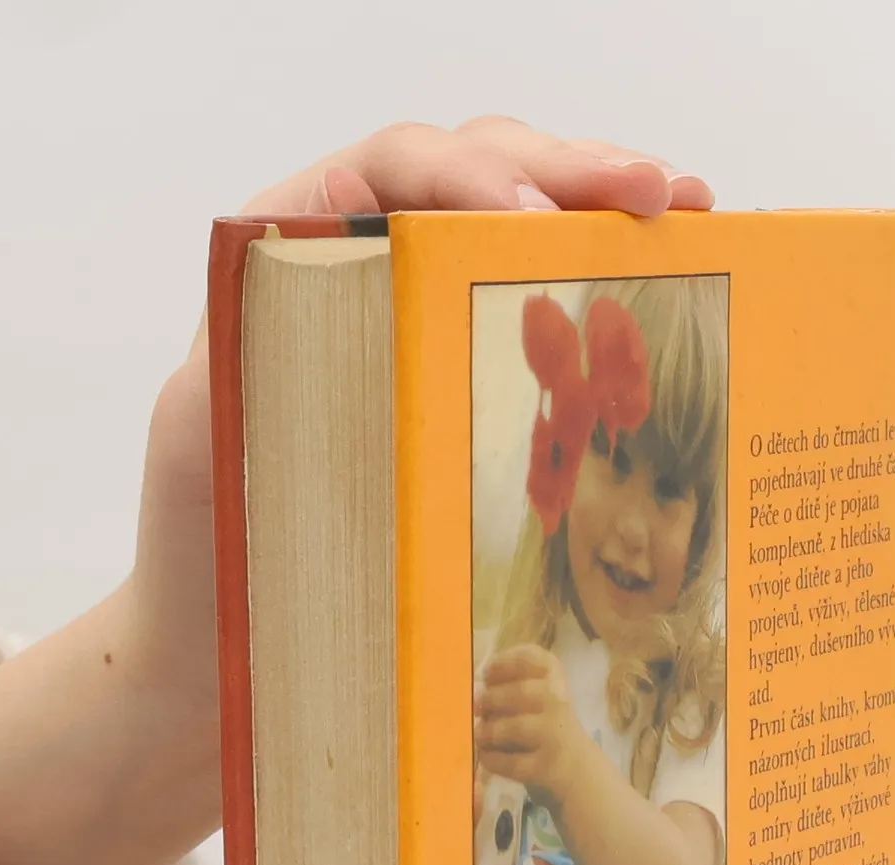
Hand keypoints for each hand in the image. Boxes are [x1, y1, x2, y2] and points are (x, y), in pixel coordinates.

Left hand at [0, 120, 712, 864]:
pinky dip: (600, 305)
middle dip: (573, 172)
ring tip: (692, 217)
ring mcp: (418, 338)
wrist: (216, 666)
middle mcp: (359, 279)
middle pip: (476, 181)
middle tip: (661, 195)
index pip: (390, 170)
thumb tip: (346, 275)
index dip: (470, 168)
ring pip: (518, 242)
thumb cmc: (202, 558)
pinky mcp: (457, 402)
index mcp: (289, 261)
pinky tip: (662, 297)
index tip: (533, 214)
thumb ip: (258, 347)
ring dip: (605, 219)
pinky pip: (533, 330)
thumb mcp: (202, 437)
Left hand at [474, 644, 597, 812]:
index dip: (505, 663)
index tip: (487, 673)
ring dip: (490, 730)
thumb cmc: (546, 724)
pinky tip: (486, 757)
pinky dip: (494, 759)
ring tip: (479, 734)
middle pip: (521, 692)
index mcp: (555, 678)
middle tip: (477, 706)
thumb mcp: (538, 694)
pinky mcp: (548, 766)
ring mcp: (555, 735)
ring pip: (517, 727)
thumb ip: (511, 683)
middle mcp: (559, 702)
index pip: (534, 658)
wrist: (577, 766)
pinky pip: (514, 762)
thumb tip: (474, 689)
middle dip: (492, 698)